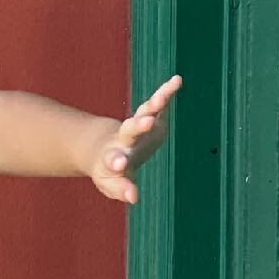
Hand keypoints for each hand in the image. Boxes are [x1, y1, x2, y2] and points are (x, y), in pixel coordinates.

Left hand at [90, 74, 181, 204]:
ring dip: (152, 106)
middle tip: (146, 122)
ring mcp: (136, 125)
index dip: (118, 163)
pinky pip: (158, 103)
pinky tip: (177, 80)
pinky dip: (166, 92)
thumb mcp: (110, 183)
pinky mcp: (148, 116)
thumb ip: (120, 189)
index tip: (119, 165)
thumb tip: (133, 198)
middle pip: (130, 130)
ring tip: (160, 99)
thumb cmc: (108, 170)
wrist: (101, 147)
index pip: (115, 159)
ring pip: (143, 112)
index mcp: (113, 157)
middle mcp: (124, 138)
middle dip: (138, 126)